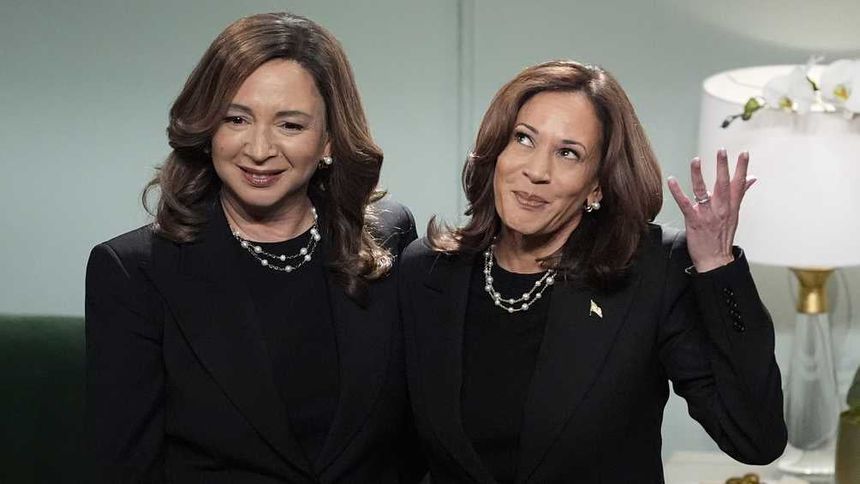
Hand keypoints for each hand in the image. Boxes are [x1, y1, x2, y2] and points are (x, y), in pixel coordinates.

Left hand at [667, 149, 755, 272]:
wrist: (715, 260)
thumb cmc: (723, 236)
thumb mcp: (735, 214)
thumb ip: (741, 194)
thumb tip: (752, 179)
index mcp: (732, 206)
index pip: (739, 184)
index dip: (742, 168)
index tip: (744, 153)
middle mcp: (722, 209)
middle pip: (723, 184)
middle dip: (723, 167)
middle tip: (722, 150)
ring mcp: (708, 215)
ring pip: (703, 191)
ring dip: (698, 175)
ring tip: (696, 160)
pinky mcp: (694, 221)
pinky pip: (685, 204)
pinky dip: (678, 192)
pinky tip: (672, 180)